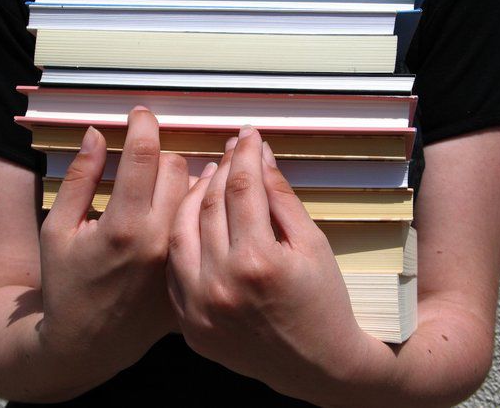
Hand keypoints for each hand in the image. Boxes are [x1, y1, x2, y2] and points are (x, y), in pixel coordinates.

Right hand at [39, 106, 187, 371]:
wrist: (88, 341)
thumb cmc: (66, 282)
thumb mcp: (57, 228)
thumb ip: (80, 178)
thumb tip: (97, 133)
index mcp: (122, 225)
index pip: (143, 155)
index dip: (142, 125)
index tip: (141, 112)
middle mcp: (159, 239)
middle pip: (177, 169)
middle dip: (162, 152)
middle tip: (149, 153)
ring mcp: (181, 257)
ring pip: (198, 193)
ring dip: (188, 173)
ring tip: (175, 168)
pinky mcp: (191, 271)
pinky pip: (206, 224)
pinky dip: (199, 205)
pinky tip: (194, 199)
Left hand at [166, 126, 369, 402]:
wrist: (318, 365)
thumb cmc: (325, 303)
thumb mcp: (312, 244)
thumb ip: (281, 197)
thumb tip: (260, 155)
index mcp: (258, 262)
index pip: (243, 188)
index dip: (244, 155)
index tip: (247, 135)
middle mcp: (220, 284)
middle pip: (209, 205)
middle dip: (220, 169)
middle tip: (230, 151)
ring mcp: (199, 308)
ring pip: (181, 232)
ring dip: (192, 197)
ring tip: (209, 178)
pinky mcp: (190, 324)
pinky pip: (174, 268)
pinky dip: (182, 237)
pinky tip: (195, 218)